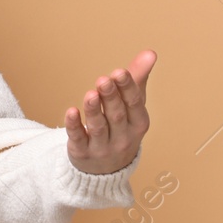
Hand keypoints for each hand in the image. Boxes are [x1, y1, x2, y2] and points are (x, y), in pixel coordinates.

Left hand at [64, 49, 154, 174]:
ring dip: (94, 110)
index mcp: (138, 124)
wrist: (107, 170)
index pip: (134, 104)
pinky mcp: (82, 153)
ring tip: (90, 94)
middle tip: (103, 79)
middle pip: (116, 115)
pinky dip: (75, 126)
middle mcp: (123, 138)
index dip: (127, 88)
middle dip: (110, 97)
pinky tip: (71, 111)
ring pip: (98, 128)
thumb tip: (150, 52)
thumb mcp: (131, 106)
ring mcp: (102, 148)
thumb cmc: (122, 128)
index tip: (119, 72)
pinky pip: (78, 139)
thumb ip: (138, 78)